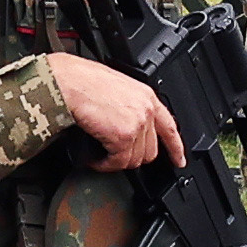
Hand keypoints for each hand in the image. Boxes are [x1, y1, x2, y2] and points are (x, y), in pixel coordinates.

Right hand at [46, 51, 180, 167]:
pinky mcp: (123, 136)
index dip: (176, 148)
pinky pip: (117, 162)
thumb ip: (128, 108)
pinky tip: (95, 158)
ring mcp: (137, 123)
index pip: (169, 127)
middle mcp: (146, 109)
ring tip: (99, 155)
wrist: (67, 82)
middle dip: (130, 157)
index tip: (178, 161)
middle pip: (150, 151)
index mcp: (146, 96)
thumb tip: (124, 127)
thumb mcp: (115, 89)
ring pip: (133, 160)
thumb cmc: (81, 81)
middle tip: (113, 156)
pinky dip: (104, 165)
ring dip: (114, 162)